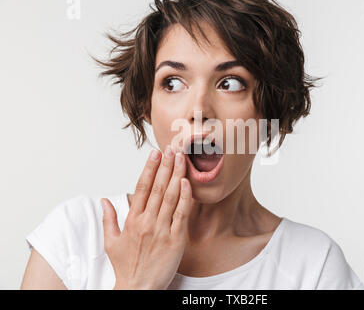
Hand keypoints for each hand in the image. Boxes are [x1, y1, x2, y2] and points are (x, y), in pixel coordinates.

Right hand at [101, 145, 193, 289]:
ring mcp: (162, 229)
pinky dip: (184, 197)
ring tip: (181, 158)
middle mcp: (147, 221)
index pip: (141, 188)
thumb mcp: (111, 242)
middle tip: (171, 149)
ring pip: (170, 196)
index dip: (149, 169)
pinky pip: (181, 214)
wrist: (139, 287)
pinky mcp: (175, 239)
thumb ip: (108, 219)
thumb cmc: (126, 266)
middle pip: (157, 187)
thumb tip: (104, 200)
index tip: (155, 154)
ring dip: (176, 175)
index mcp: (132, 220)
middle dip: (165, 166)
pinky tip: (187, 182)